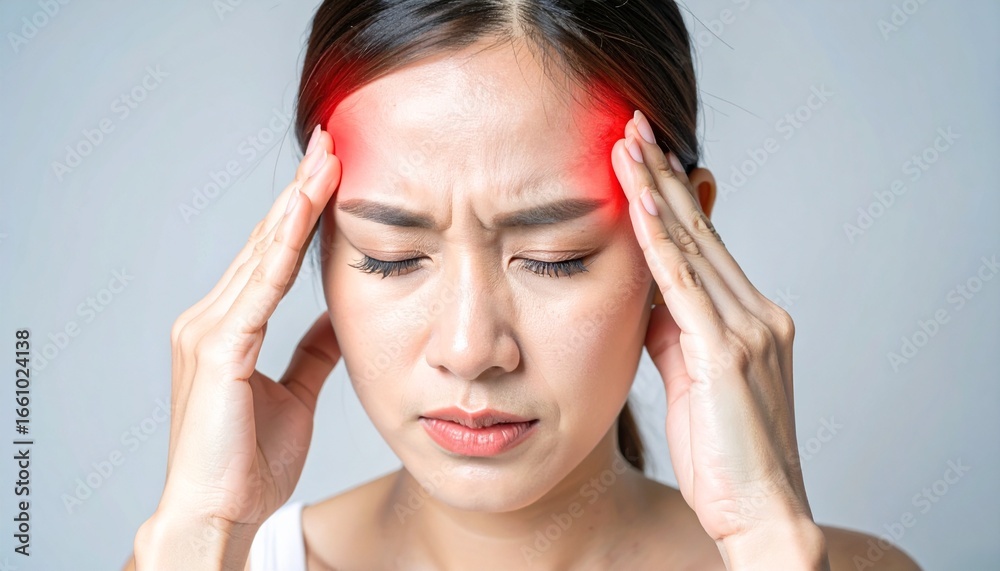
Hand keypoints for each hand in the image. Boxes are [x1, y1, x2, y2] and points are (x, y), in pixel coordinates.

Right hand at [154, 126, 341, 537]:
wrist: (219, 512)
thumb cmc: (247, 461)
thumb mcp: (293, 395)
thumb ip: (310, 354)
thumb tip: (336, 321)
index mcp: (229, 327)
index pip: (271, 255)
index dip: (300, 211)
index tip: (329, 170)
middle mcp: (211, 317)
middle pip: (266, 241)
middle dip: (300, 189)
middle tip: (329, 140)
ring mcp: (210, 329)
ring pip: (264, 253)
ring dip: (297, 202)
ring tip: (326, 157)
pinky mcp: (219, 349)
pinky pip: (261, 288)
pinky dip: (284, 246)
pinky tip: (304, 209)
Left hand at [612, 112, 826, 566]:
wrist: (760, 512)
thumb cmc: (724, 455)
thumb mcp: (693, 378)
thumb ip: (673, 331)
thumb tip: (643, 295)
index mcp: (751, 318)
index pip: (705, 244)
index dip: (673, 196)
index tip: (644, 155)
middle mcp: (757, 312)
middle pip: (700, 231)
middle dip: (663, 175)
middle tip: (632, 126)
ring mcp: (747, 329)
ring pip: (693, 246)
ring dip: (656, 191)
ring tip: (627, 145)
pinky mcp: (727, 353)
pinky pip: (685, 285)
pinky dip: (660, 241)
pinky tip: (638, 204)